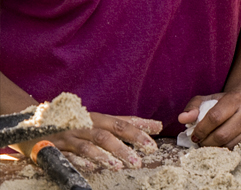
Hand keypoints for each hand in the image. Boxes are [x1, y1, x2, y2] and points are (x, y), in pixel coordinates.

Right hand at [24, 112, 160, 171]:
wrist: (38, 124)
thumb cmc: (78, 124)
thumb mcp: (103, 121)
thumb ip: (128, 123)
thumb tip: (157, 126)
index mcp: (99, 118)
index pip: (123, 123)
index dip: (138, 132)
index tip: (153, 143)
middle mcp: (86, 125)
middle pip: (107, 135)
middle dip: (123, 148)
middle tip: (139, 161)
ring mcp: (70, 137)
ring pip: (88, 146)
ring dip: (103, 156)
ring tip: (117, 166)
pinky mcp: (55, 149)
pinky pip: (68, 156)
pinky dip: (79, 162)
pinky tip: (90, 168)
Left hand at [178, 92, 240, 148]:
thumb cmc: (223, 105)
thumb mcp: (208, 101)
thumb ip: (193, 107)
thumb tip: (182, 118)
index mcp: (235, 98)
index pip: (214, 117)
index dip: (201, 130)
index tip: (195, 136)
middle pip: (222, 135)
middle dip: (206, 143)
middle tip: (201, 143)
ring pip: (230, 146)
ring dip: (215, 150)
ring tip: (211, 146)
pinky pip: (240, 152)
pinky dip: (228, 153)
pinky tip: (223, 148)